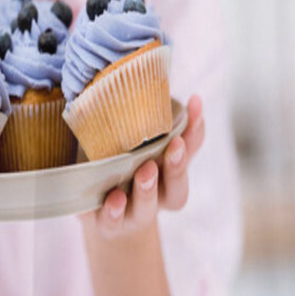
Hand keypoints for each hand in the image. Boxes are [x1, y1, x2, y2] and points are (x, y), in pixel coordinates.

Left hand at [82, 95, 205, 239]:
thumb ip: (131, 118)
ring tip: (146, 170)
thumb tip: (129, 71)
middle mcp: (159, 193)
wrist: (98, 214)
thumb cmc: (116, 168)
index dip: (196, 127)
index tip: (195, 101)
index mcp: (169, 170)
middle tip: (176, 146)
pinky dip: (115, 210)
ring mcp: (136, 212)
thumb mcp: (124, 141)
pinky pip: (114, 220)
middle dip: (179, 164)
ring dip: (149, 188)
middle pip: (177, 185)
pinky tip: (113, 198)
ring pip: (150, 206)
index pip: (190, 147)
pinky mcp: (111, 224)